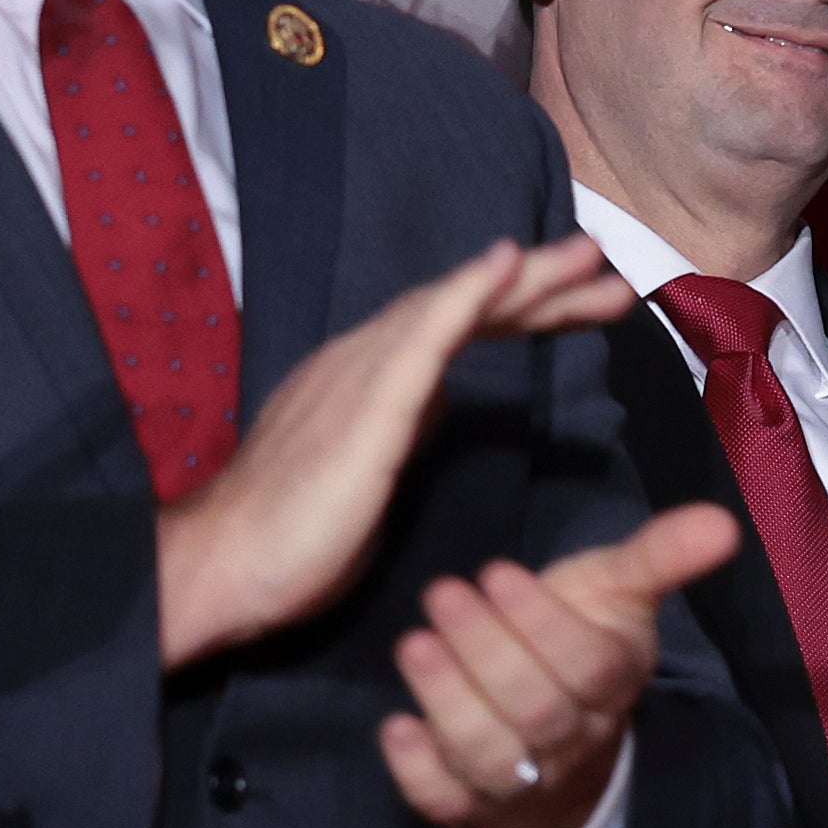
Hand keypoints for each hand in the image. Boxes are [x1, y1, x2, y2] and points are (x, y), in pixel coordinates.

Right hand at [154, 237, 630, 665]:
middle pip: (463, 306)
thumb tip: (442, 400)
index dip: (518, 307)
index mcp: (371, 382)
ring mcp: (362, 376)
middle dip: (537, 285)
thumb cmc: (292, 540)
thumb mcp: (369, 474)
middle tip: (604, 263)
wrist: (224, 569)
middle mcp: (365, 361)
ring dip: (522, 279)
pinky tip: (507, 265)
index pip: (455, 329)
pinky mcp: (365, 406)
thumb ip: (405, 427)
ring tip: (585, 258)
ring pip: (453, 307)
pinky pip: (423, 335)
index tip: (582, 300)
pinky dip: (467, 293)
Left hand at [380, 502, 741, 827]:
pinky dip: (416, 768)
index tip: (498, 571)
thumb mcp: (615, 591)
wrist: (558, 739)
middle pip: (538, 712)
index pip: (588, 665)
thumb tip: (724, 521)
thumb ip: (660, 556)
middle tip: (443, 592)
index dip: (543, 625)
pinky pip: (444, 801)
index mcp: (612, 682)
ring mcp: (520, 778)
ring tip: (414, 643)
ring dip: (447, 700)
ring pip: (490, 756)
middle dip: (486, 651)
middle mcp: (571, 739)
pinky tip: (395, 725)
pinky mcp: (468, 802)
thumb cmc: (576, 640)